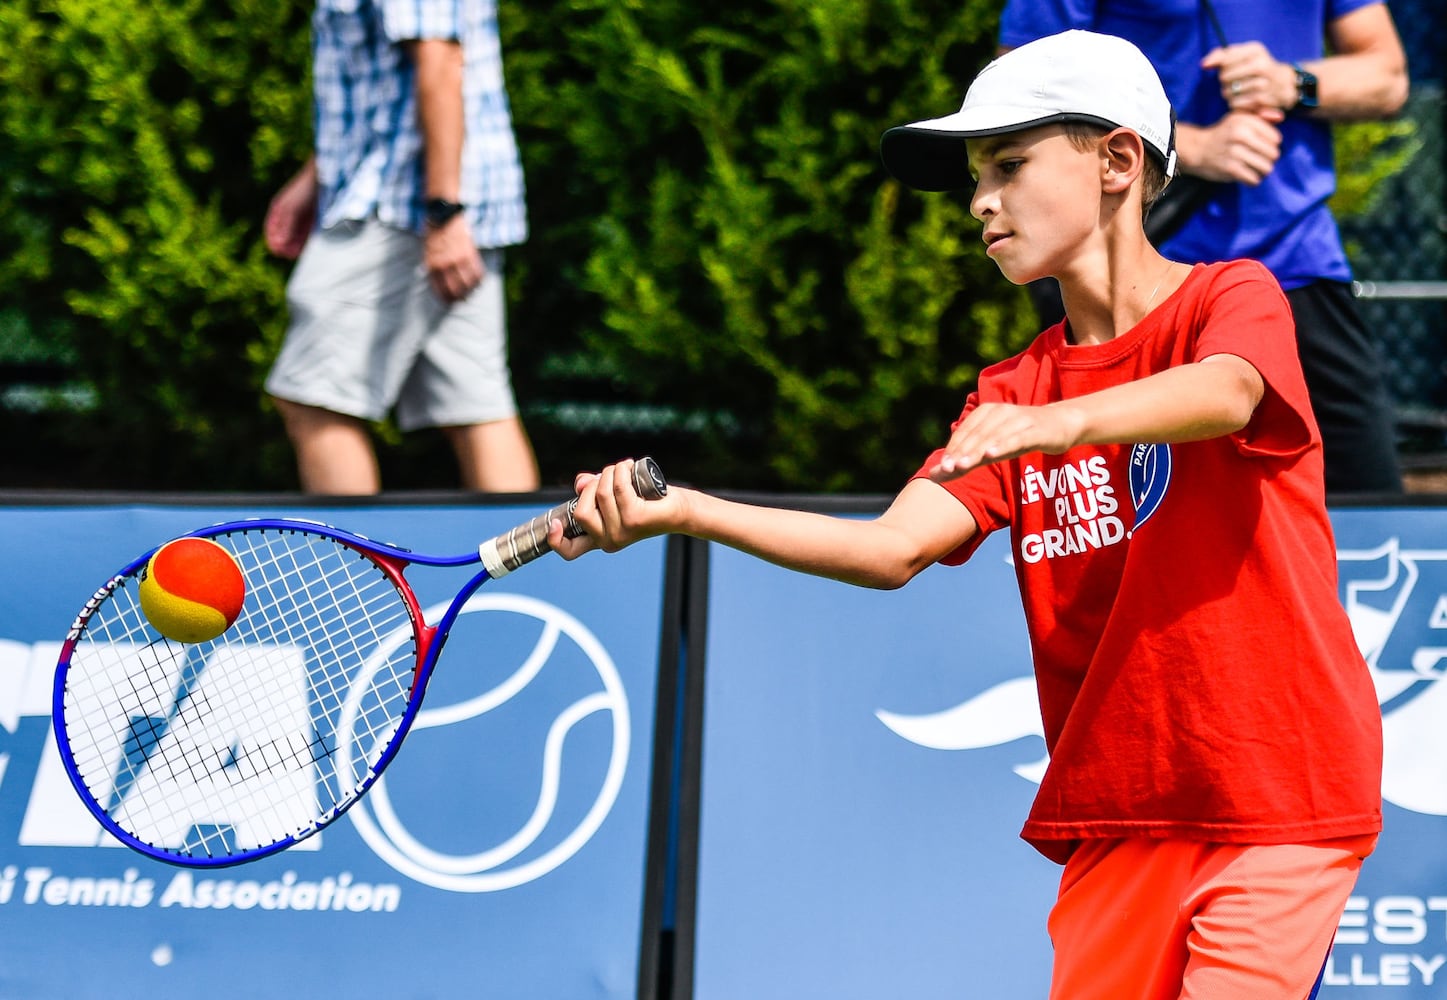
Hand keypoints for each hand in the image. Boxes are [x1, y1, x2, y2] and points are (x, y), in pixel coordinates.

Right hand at [264, 163, 318, 259]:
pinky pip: (305, 233)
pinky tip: (305, 247)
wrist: (323, 179)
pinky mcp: (311, 219)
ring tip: (296, 253)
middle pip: (283, 235)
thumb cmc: (304, 191)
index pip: (271, 230)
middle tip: (289, 255)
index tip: (278, 251)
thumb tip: (279, 243)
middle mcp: (287, 214)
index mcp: (278, 210)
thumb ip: (286, 226)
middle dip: (285, 245)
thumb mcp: (292, 209)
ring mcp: (299, 217)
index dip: (273, 241)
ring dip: (294, 245)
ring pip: (294, 235)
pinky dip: (304, 241)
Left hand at [423, 215, 484, 302]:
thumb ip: (432, 266)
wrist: (443, 214)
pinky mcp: (469, 253)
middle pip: (455, 290)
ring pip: (468, 284)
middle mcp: (445, 265)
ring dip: (470, 291)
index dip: (446, 299)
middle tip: (462, 300)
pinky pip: (477, 272)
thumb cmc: (433, 232)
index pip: (440, 289)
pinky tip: (479, 282)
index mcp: (432, 265)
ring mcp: (458, 259)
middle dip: (459, 298)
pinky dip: (479, 280)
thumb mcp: (427, 251)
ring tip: (471, 293)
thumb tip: (439, 281)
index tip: (449, 302)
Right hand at [548, 459, 680, 558]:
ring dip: (611, 472)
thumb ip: (592, 490)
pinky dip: (622, 471)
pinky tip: (630, 467)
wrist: (679, 510)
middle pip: (581, 511)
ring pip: (600, 494)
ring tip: (625, 468)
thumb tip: (581, 483)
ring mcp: (621, 532)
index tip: (554, 524)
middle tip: (610, 476)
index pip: (569, 551)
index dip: (555, 539)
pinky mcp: (635, 520)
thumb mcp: (614, 495)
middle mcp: (609, 541)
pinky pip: (618, 488)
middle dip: (592, 486)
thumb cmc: (647, 502)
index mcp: (600, 539)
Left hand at [927, 402, 1080, 481]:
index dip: (952, 450)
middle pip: (976, 436)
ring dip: (977, 451)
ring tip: (962, 465)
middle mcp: (1000, 412)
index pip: (965, 433)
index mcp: (986, 412)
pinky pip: (1017, 438)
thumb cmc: (1022, 437)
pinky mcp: (1035, 429)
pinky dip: (1004, 445)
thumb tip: (935, 476)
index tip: (941, 468)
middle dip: (960, 453)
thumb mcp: (994, 448)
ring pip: (994, 437)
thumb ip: (968, 460)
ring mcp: (1018, 419)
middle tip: (946, 469)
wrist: (1061, 424)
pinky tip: (992, 454)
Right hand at [1178, 112, 1282, 185]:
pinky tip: (1247, 176)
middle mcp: (1241, 135)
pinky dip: (1253, 180)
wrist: (1197, 148)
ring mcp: (1235, 153)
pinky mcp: (1230, 169)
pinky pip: (1254, 179)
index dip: (1272, 144)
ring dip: (1262, 171)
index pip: (1275, 138)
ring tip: (1256, 168)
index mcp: (1246, 121)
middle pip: (1273, 154)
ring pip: (1266, 168)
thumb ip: (1261, 115)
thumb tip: (1280, 118)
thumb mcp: (1240, 118)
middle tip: (1260, 159)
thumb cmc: (1223, 133)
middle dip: (1269, 159)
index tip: (1262, 146)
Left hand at [1202, 42, 1297, 114]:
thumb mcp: (1243, 54)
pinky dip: (1235, 103)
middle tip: (1236, 79)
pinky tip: (1243, 98)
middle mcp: (1261, 65)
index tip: (1225, 68)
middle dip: (1225, 80)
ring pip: (1227, 92)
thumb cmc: (1257, 67)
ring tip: (1240, 89)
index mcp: (1255, 50)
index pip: (1224, 60)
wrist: (1284, 83)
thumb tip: (1204, 64)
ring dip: (1229, 93)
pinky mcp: (1260, 100)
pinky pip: (1234, 104)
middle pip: (1224, 77)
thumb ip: (1221, 55)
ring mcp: (1262, 83)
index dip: (1221, 66)